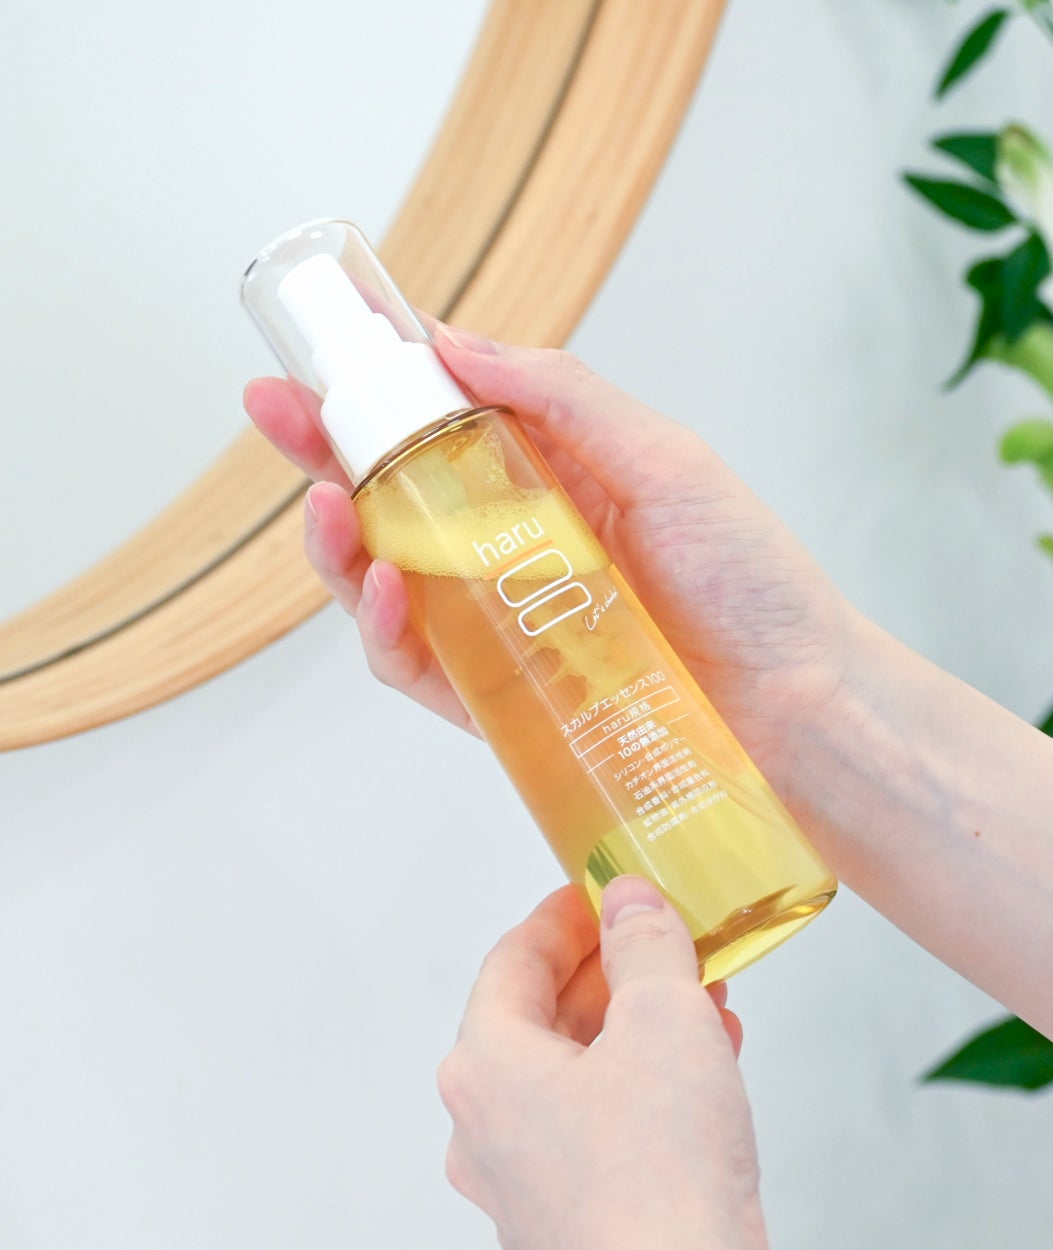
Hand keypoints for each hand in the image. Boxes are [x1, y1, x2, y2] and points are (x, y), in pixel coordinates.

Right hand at [243, 330, 852, 792]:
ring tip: (322, 506)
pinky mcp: (495, 698)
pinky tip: (378, 590)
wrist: (796, 706)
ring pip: (384, 580)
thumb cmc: (748, 579)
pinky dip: (383, 628)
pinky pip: (415, 662)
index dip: (376, 383)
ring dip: (336, 544)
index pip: (442, 420)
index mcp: (551, 476)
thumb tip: (453, 341)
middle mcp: (512, 547)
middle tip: (272, 409)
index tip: (321, 342)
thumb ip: (562, 397)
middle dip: (324, 451)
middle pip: (393, 496)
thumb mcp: (662, 460)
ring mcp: (498, 624)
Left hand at [437, 875, 785, 1249]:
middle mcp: (486, 1129)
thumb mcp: (662, 1016)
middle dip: (610, 975)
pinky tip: (704, 1068)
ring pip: (575, 1077)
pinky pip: (597, 1130)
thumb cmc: (661, 1177)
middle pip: (541, 1020)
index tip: (596, 896)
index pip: (512, 961)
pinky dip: (642, 1089)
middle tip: (656, 944)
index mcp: (484, 1067)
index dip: (562, 918)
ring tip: (699, 1002)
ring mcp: (522, 1185)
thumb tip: (630, 904)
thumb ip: (643, 943)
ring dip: (635, 1031)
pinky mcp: (568, 1223)